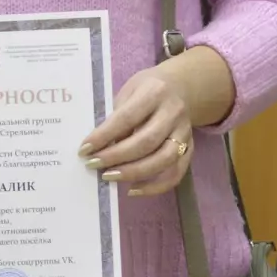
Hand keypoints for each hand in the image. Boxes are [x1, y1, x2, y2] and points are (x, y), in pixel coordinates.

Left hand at [78, 65, 194, 197]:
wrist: (181, 87)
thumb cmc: (146, 89)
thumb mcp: (128, 91)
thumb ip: (117, 116)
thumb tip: (97, 147)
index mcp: (154, 92)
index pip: (127, 117)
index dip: (105, 136)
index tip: (85, 149)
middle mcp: (173, 112)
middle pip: (146, 141)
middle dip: (117, 157)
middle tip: (94, 165)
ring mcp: (185, 132)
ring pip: (163, 159)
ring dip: (134, 173)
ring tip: (110, 177)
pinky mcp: (191, 148)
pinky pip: (176, 173)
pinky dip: (155, 186)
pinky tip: (133, 189)